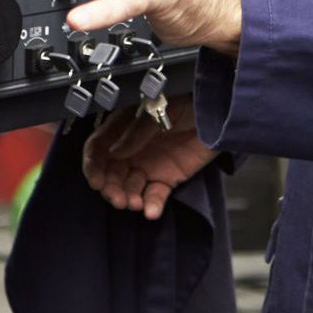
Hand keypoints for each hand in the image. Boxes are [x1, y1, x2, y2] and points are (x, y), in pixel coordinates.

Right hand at [80, 95, 215, 219]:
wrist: (219, 109)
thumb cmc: (187, 99)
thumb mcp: (159, 109)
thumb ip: (137, 131)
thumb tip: (114, 153)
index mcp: (123, 128)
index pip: (99, 149)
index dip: (93, 166)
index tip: (96, 181)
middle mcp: (131, 149)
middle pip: (111, 174)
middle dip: (110, 189)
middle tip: (118, 199)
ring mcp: (149, 165)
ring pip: (129, 188)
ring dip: (128, 198)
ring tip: (134, 204)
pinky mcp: (168, 178)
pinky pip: (155, 196)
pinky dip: (152, 206)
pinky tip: (151, 212)